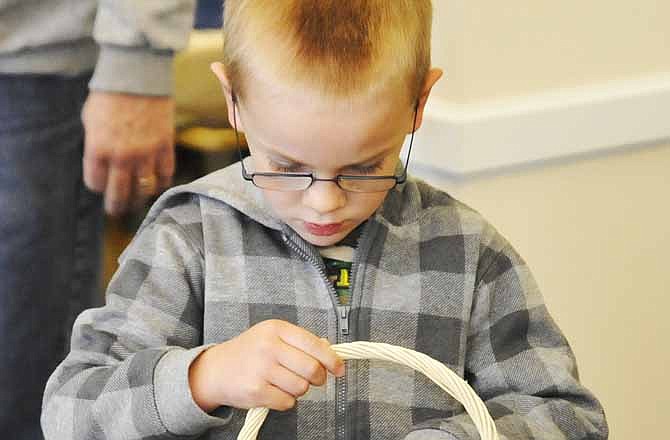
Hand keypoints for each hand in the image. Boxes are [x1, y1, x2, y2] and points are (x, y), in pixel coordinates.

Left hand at [82, 91, 175, 215]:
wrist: (137, 76)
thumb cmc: (109, 95)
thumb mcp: (90, 120)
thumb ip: (96, 144)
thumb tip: (103, 163)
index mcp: (97, 149)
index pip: (96, 183)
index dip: (98, 186)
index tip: (101, 184)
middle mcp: (121, 156)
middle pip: (119, 194)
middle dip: (117, 205)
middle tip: (117, 210)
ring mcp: (145, 153)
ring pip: (144, 189)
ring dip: (140, 197)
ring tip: (138, 199)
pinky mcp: (165, 147)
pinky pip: (165, 175)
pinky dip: (161, 182)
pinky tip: (157, 182)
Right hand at [189, 320, 345, 412]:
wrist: (216, 369)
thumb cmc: (249, 352)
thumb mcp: (272, 336)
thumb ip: (300, 342)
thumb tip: (330, 352)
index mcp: (276, 329)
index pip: (314, 344)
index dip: (332, 359)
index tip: (339, 369)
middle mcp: (269, 347)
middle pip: (312, 369)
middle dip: (318, 378)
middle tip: (313, 379)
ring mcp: (261, 369)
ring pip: (301, 387)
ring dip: (299, 390)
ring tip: (285, 383)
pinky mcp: (256, 391)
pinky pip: (288, 402)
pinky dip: (286, 401)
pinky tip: (274, 391)